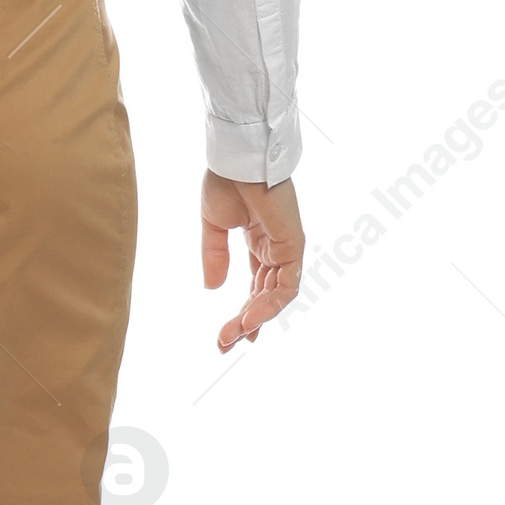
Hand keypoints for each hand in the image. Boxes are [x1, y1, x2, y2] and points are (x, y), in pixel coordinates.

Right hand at [201, 172, 303, 350]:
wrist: (236, 159)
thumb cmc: (225, 182)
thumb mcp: (214, 227)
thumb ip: (215, 257)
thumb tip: (212, 289)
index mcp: (259, 242)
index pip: (257, 286)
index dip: (244, 311)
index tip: (228, 335)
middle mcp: (275, 248)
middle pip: (265, 296)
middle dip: (245, 322)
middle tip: (224, 344)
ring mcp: (286, 248)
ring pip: (276, 296)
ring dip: (254, 319)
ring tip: (232, 336)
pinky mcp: (292, 247)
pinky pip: (285, 286)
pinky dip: (269, 305)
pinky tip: (249, 319)